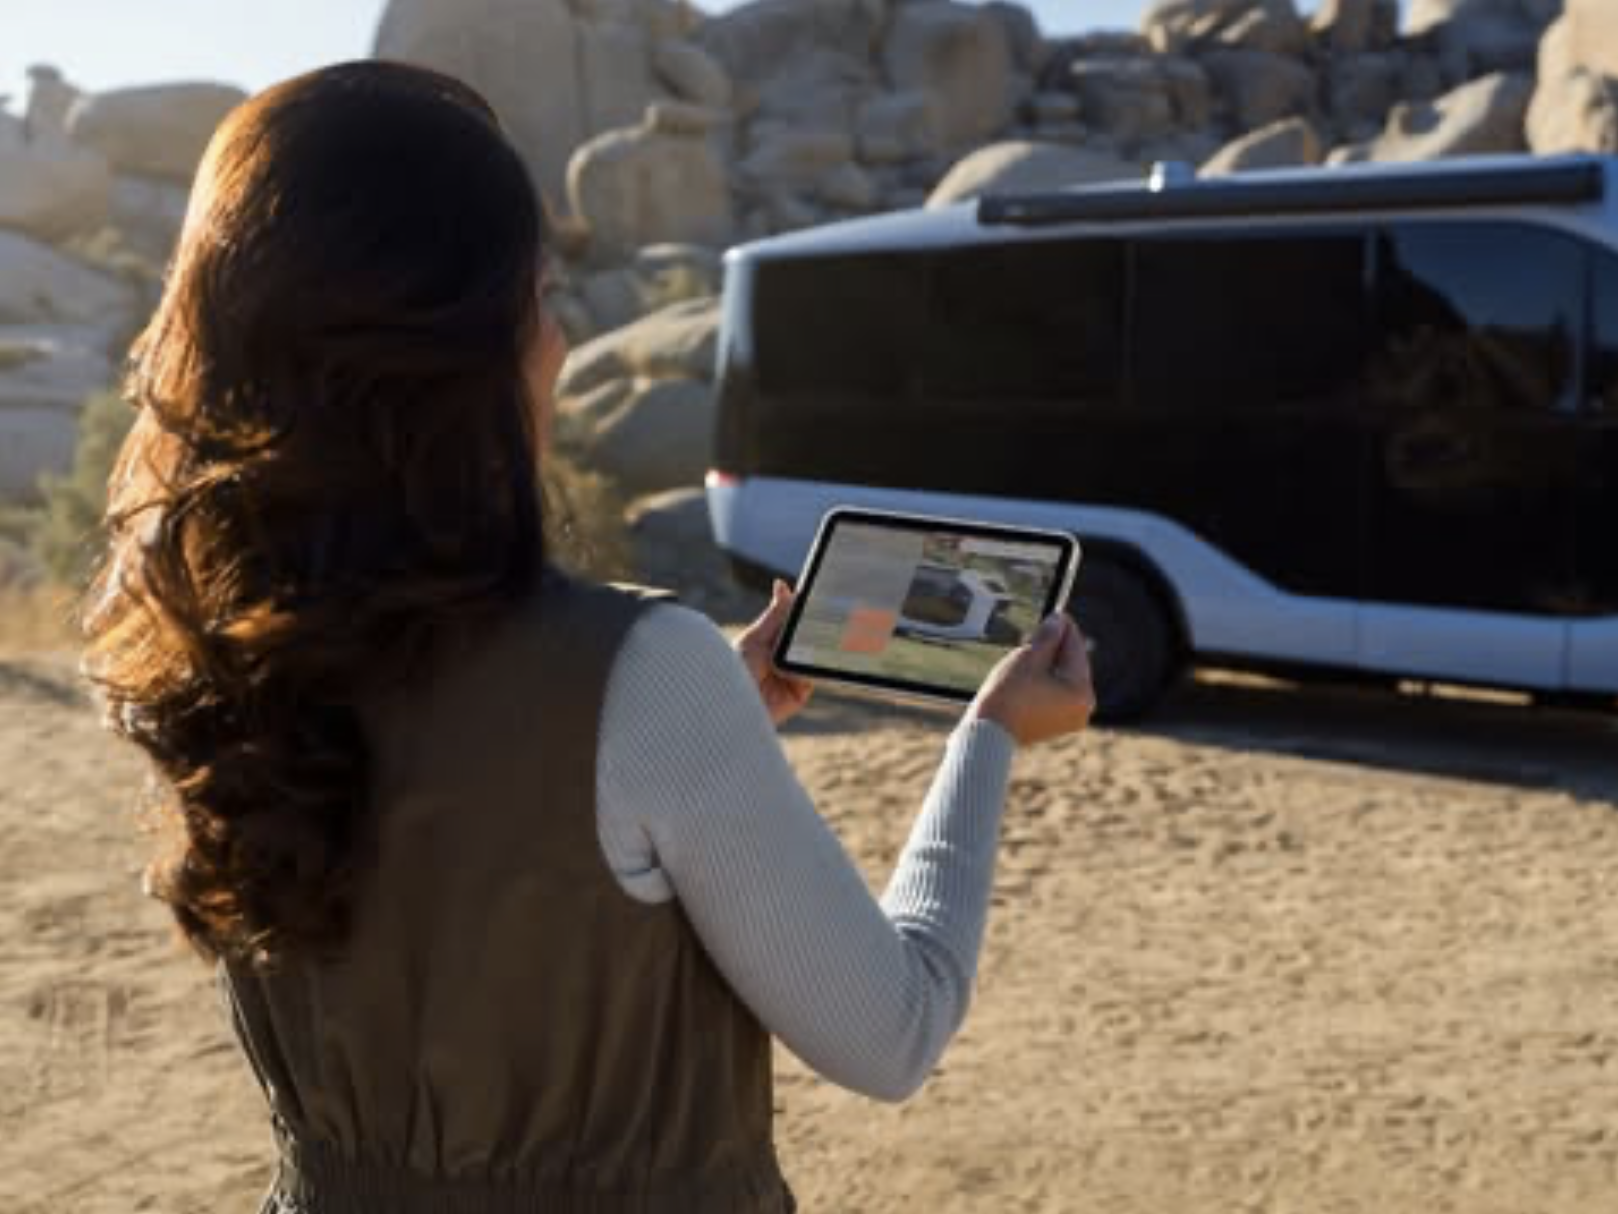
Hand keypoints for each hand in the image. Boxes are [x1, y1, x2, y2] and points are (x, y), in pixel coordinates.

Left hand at [734, 579, 814, 726]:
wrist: (732, 706)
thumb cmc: (735, 669)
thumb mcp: (756, 636)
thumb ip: (774, 614)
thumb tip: (782, 584)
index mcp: (770, 641)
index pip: (793, 623)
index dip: (806, 612)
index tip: (820, 597)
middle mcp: (783, 658)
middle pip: (808, 639)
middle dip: (817, 630)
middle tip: (829, 614)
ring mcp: (792, 676)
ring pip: (814, 657)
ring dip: (818, 648)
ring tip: (825, 635)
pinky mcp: (799, 693)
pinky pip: (814, 676)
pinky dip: (816, 668)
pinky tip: (816, 658)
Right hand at [969, 612, 1094, 746]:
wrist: (988, 733)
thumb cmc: (1007, 696)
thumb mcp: (1028, 658)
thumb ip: (1047, 637)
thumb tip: (1058, 620)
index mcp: (1081, 691)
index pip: (1076, 648)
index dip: (1064, 627)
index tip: (1056, 611)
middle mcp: (1083, 706)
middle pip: (1072, 664)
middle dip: (1055, 647)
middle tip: (1038, 630)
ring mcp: (1072, 718)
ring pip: (1064, 678)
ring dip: (1048, 663)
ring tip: (1027, 652)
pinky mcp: (1058, 724)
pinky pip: (1057, 694)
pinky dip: (1045, 681)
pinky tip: (1027, 673)